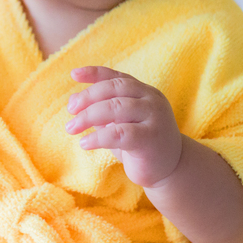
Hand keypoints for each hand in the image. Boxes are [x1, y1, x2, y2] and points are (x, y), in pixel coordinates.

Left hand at [65, 66, 182, 188]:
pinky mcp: (150, 138)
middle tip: (70, 110)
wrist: (171, 169)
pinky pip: (119, 133)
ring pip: (116, 108)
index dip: (94, 73)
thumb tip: (74, 100)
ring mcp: (154, 117)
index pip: (117, 77)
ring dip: (88, 116)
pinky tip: (84, 144)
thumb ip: (104, 109)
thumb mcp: (122, 123)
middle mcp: (151, 99)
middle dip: (88, 97)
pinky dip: (98, 137)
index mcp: (144, 91)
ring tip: (71, 128)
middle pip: (114, 89)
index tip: (74, 75)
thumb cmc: (140, 144)